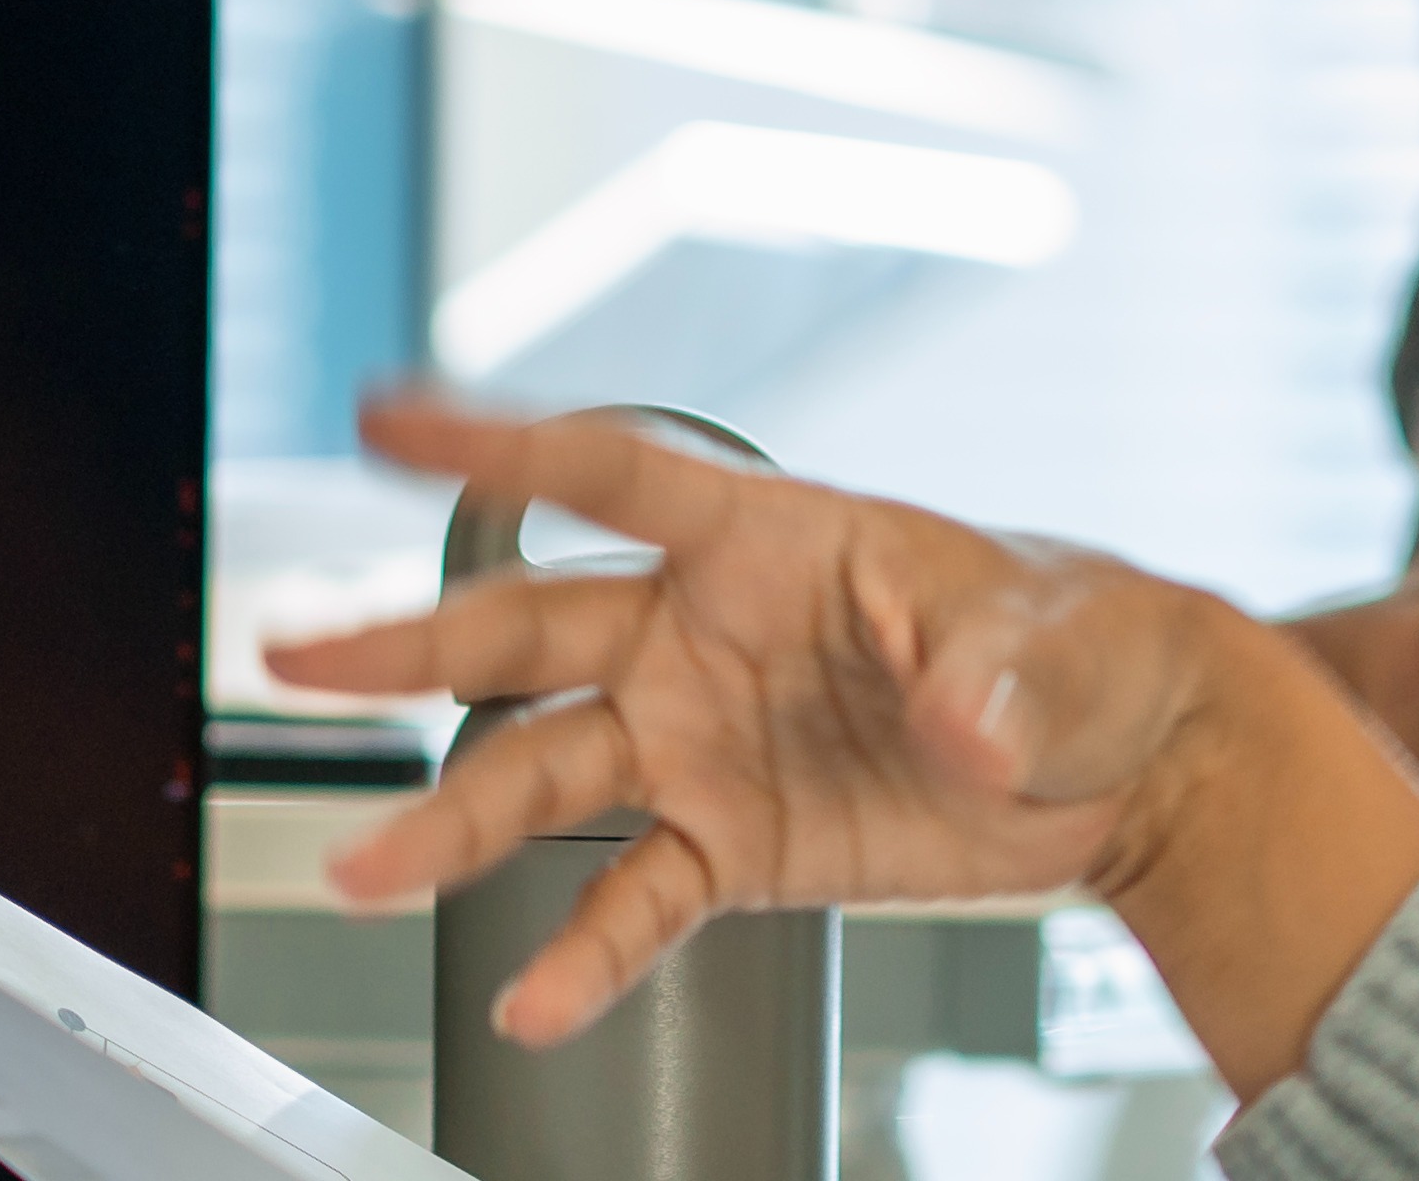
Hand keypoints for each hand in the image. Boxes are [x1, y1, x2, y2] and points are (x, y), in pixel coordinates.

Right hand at [265, 397, 1418, 1094]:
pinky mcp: (735, 843)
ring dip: (451, 820)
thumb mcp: (1055, 638)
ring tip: (367, 870)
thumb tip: (962, 721)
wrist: (1124, 765)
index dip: (497, 442)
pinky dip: (583, 952)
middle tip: (294, 652)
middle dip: (406, 640)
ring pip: (545, 774)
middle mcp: (707, 634)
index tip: (382, 417)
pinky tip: (535, 1002)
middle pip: (529, 631)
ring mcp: (707, 741)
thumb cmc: (1086, 647)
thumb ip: (995, 675)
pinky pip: (634, 899)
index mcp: (768, 536)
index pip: (612, 472)